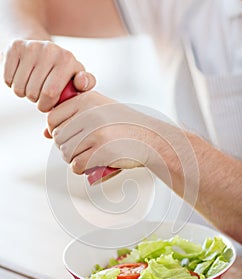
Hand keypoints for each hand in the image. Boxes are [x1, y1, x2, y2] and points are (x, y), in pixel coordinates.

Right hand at [3, 39, 95, 111]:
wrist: (42, 48)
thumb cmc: (63, 72)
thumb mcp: (77, 78)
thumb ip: (85, 85)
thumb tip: (81, 83)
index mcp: (67, 60)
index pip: (50, 93)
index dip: (46, 105)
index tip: (48, 104)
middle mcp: (50, 49)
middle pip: (33, 93)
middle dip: (36, 100)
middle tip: (40, 93)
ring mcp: (31, 46)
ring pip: (19, 88)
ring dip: (24, 93)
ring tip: (32, 86)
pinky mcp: (15, 47)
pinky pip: (8, 80)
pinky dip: (12, 84)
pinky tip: (22, 77)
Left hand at [46, 91, 160, 173]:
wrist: (151, 139)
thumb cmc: (124, 126)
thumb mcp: (100, 112)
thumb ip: (73, 116)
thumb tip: (44, 133)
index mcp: (86, 100)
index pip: (52, 118)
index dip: (56, 130)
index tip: (69, 136)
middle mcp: (89, 114)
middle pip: (58, 137)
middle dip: (65, 147)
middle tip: (80, 149)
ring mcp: (95, 133)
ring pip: (65, 152)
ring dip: (72, 159)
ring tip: (85, 157)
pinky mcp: (101, 152)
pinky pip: (76, 165)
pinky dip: (80, 169)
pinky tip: (90, 165)